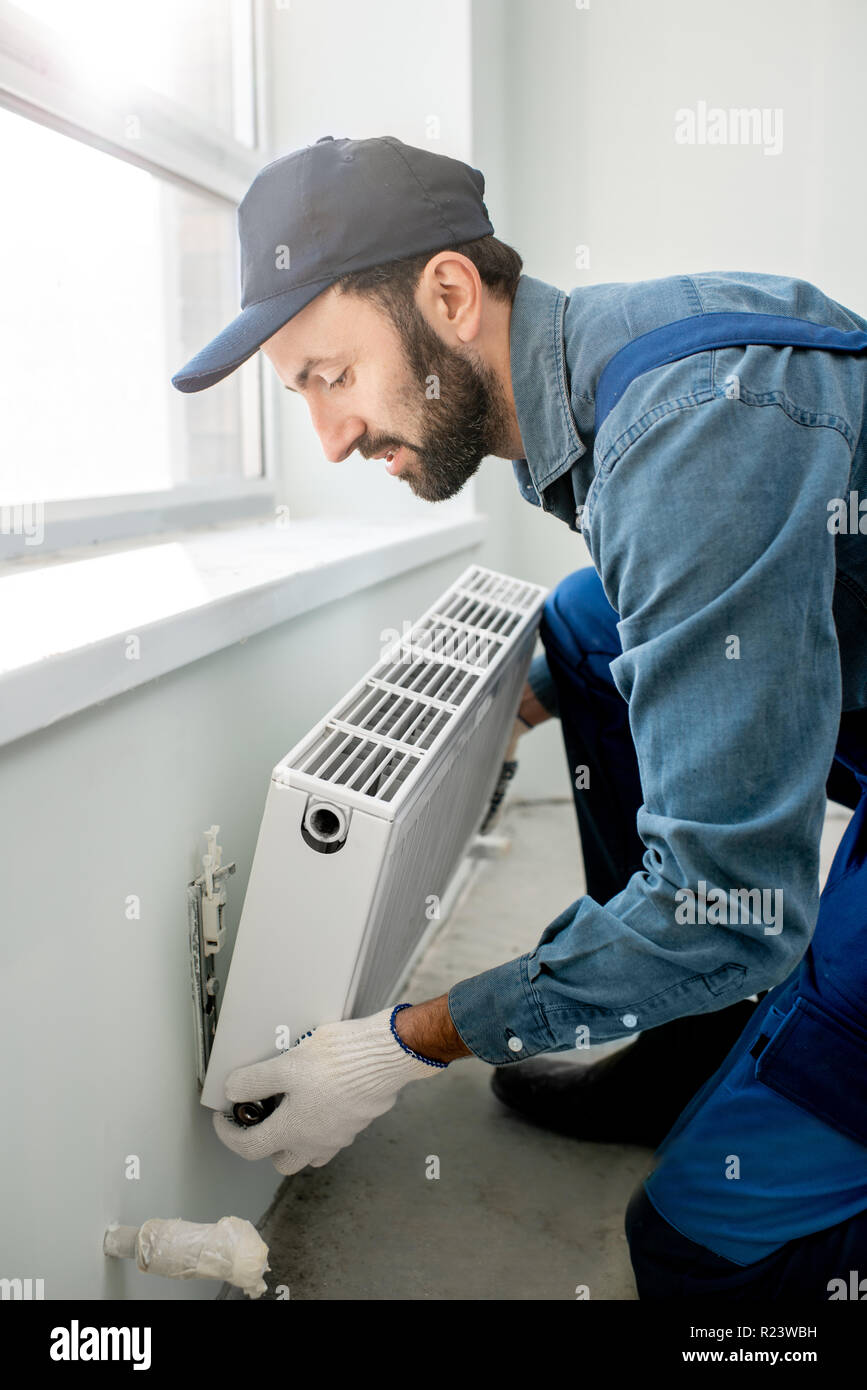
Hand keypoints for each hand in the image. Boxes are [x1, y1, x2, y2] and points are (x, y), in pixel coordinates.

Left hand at [212, 1006, 443, 1175]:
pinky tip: (323, 1095)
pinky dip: (322, 1123)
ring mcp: (341, 1135)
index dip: (228, 1135)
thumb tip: (232, 1091)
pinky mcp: (359, 1122)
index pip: (249, 1148)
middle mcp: (316, 1142)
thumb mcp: (287, 1064)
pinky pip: (334, 1134)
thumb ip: (256, 1081)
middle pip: (283, 1161)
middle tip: (263, 1115)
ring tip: (294, 1106)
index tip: (223, 1119)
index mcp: (293, 1131)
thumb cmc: (336, 1061)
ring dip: (298, 1138)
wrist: (387, 1056)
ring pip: (312, 1151)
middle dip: (268, 1144)